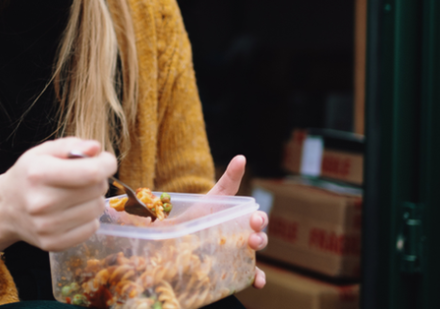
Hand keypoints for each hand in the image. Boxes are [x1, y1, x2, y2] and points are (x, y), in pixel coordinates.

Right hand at [0, 137, 116, 257]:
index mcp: (39, 174)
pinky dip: (88, 218)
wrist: (5, 209)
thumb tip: (96, 149)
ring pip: (98, 209)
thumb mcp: (43, 152)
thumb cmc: (29, 176)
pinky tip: (73, 211)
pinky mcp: (53, 243)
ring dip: (94, 199)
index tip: (105, 161)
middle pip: (97, 189)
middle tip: (84, 177)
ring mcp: (47, 227)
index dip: (107, 164)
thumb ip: (71, 145)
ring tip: (76, 194)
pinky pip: (92, 228)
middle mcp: (42, 202)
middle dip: (98, 179)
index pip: (92, 172)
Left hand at [209, 155, 268, 288]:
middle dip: (259, 237)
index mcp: (241, 220)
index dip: (259, 219)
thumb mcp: (214, 197)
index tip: (254, 220)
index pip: (256, 219)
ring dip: (257, 257)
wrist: (179, 236)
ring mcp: (238, 254)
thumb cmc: (201, 213)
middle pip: (258, 238)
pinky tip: (258, 282)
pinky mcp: (233, 269)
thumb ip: (228, 179)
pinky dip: (256, 279)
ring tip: (249, 252)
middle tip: (251, 238)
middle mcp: (243, 237)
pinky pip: (249, 276)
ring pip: (255, 256)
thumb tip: (241, 157)